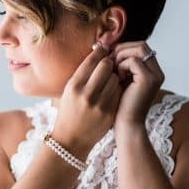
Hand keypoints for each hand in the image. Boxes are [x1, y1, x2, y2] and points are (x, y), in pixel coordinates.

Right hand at [50, 43, 122, 159]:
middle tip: (109, 64)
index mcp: (73, 86)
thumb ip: (82, 73)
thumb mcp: (69, 90)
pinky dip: (117, 88)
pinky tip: (111, 91)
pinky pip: (119, 91)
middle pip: (106, 66)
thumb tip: (98, 51)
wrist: (71, 140)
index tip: (104, 49)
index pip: (92, 60)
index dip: (100, 52)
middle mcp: (86, 94)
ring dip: (114, 76)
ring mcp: (99, 104)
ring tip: (109, 79)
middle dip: (109, 63)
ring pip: (115, 78)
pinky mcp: (109, 112)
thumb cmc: (69, 111)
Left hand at [112, 41, 163, 134]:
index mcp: (153, 72)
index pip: (141, 48)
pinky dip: (122, 65)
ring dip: (122, 56)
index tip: (110, 57)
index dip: (124, 48)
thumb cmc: (120, 105)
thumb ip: (121, 64)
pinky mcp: (149, 79)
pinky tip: (117, 78)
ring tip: (114, 71)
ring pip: (139, 49)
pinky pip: (134, 60)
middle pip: (142, 45)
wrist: (126, 125)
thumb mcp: (121, 80)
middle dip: (123, 49)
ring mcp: (155, 75)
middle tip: (110, 61)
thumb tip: (106, 44)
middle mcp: (158, 72)